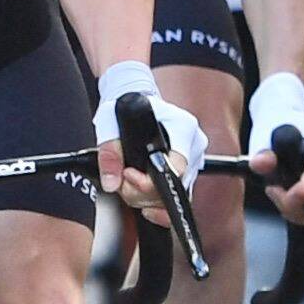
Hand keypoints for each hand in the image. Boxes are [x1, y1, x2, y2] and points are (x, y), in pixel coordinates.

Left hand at [93, 61, 207, 217]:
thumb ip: (110, 153)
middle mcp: (193, 146)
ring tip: (127, 180)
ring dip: (144, 197)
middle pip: (173, 186)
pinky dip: (154, 201)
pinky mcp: (185, 173)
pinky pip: (173, 196)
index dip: (149, 182)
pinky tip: (142, 199)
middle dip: (140, 191)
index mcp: (183, 127)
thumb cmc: (128, 108)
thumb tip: (112, 182)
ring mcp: (192, 161)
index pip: (176, 168)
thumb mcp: (111, 124)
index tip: (129, 174)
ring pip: (171, 195)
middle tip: (121, 177)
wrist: (135, 103)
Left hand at [245, 70, 303, 214]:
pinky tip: (289, 191)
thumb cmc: (276, 126)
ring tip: (277, 187)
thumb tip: (260, 164)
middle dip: (298, 201)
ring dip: (299, 205)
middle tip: (272, 190)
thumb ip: (262, 152)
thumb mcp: (263, 135)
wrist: (288, 121)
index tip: (289, 197)